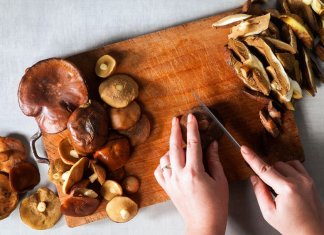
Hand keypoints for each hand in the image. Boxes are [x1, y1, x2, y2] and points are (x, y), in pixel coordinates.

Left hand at [154, 114, 228, 234]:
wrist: (204, 224)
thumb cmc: (215, 205)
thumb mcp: (220, 180)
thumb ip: (214, 159)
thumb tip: (212, 144)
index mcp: (194, 172)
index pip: (193, 143)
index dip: (192, 128)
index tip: (191, 117)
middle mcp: (179, 175)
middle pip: (175, 146)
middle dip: (175, 130)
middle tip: (176, 119)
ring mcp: (170, 181)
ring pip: (165, 157)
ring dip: (171, 148)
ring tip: (180, 145)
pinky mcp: (167, 187)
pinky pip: (159, 170)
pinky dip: (163, 163)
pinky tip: (171, 161)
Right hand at [241, 146, 323, 234]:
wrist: (312, 234)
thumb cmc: (293, 227)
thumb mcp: (269, 213)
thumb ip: (260, 193)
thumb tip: (254, 178)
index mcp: (287, 189)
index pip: (264, 169)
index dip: (252, 158)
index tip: (244, 149)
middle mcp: (299, 182)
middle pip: (274, 165)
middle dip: (268, 173)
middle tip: (268, 188)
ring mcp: (307, 180)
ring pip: (285, 163)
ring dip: (278, 171)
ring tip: (278, 187)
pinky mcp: (311, 181)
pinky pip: (296, 165)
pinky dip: (288, 169)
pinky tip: (286, 180)